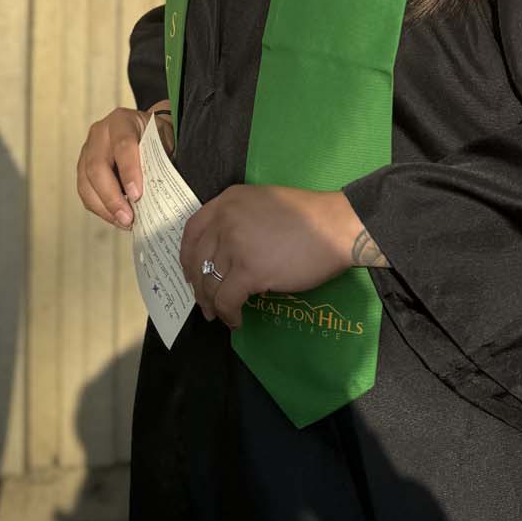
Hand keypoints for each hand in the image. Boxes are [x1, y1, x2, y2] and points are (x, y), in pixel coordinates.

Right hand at [76, 100, 171, 228]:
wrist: (144, 130)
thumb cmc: (155, 136)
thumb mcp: (163, 140)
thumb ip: (159, 160)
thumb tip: (158, 192)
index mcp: (121, 121)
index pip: (123, 145)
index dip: (129, 172)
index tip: (137, 195)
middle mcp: (99, 133)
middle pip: (97, 167)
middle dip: (111, 197)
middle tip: (128, 218)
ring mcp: (87, 150)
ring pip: (86, 183)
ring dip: (104, 207)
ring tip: (123, 222)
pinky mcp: (83, 168)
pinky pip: (85, 192)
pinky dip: (100, 208)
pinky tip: (116, 218)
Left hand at [179, 186, 361, 329]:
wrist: (336, 226)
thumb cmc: (309, 216)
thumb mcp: (264, 203)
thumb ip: (239, 220)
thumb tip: (224, 252)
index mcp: (228, 200)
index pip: (192, 230)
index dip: (186, 256)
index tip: (190, 273)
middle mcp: (225, 219)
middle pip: (197, 259)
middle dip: (198, 286)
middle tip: (205, 303)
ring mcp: (235, 244)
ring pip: (209, 283)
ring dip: (212, 304)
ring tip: (221, 315)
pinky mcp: (249, 271)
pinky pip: (227, 300)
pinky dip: (229, 314)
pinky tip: (237, 320)